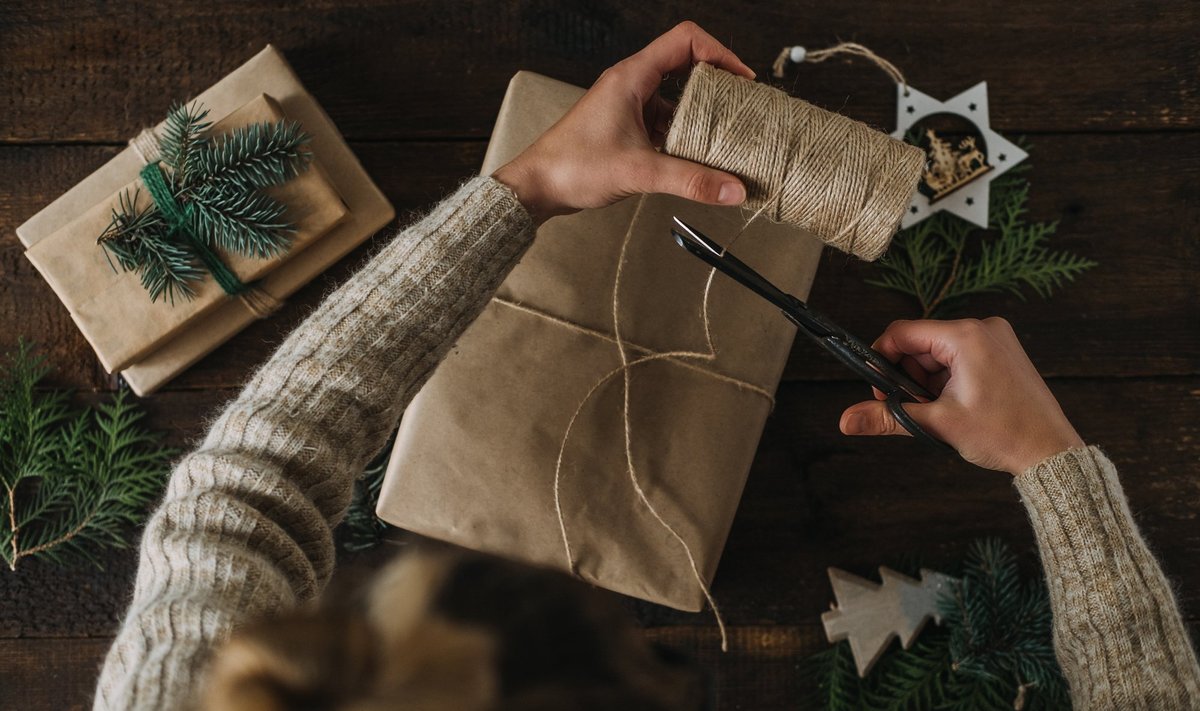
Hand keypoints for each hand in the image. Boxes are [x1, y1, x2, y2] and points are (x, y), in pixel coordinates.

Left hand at [492, 21, 753, 224]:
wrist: (536, 188)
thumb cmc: (572, 167)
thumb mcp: (639, 172)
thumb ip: (690, 180)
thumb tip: (732, 189)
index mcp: (632, 77)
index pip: (686, 40)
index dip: (720, 52)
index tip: (742, 78)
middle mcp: (631, 85)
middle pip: (686, 66)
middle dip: (716, 85)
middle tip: (741, 107)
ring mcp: (628, 106)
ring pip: (675, 98)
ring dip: (700, 114)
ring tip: (725, 134)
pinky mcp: (625, 128)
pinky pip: (664, 121)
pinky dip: (683, 134)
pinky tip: (697, 156)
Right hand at [839, 317, 1084, 475]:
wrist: (1050, 451)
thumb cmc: (1004, 434)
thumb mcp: (937, 424)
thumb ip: (887, 417)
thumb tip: (846, 421)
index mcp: (966, 336)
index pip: (903, 332)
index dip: (882, 359)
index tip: (878, 389)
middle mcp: (982, 328)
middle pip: (920, 343)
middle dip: (909, 376)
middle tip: (917, 408)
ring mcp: (995, 338)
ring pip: (938, 352)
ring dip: (929, 381)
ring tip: (943, 411)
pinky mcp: (1002, 351)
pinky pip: (959, 357)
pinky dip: (948, 379)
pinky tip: (957, 404)